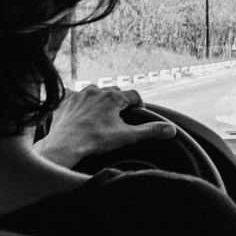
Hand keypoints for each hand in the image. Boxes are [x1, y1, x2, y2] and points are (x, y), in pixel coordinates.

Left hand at [32, 85, 175, 168]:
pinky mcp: (65, 101)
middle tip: (120, 114)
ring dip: (99, 98)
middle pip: (114, 92)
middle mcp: (96, 90)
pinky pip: (73, 96)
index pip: (133, 95)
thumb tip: (171, 129)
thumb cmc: (95, 140)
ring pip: (94, 91)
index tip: (137, 111)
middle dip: (118, 101)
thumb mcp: (127, 137)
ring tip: (100, 111)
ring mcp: (79, 94)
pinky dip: (77, 101)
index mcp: (113, 97)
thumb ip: (150, 131)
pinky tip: (78, 110)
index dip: (138, 104)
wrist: (65, 145)